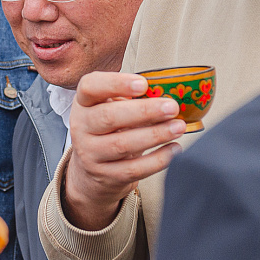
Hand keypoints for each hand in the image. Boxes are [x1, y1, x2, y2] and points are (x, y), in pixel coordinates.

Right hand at [63, 72, 186, 231]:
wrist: (91, 170)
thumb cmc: (108, 129)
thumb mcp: (111, 108)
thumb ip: (133, 99)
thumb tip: (168, 95)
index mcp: (84, 103)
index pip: (90, 86)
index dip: (115, 83)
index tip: (143, 84)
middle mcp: (81, 127)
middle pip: (108, 116)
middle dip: (144, 111)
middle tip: (172, 107)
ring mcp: (90, 154)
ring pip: (122, 144)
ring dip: (155, 135)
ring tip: (178, 127)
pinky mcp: (106, 176)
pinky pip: (134, 169)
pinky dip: (157, 159)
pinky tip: (173, 149)